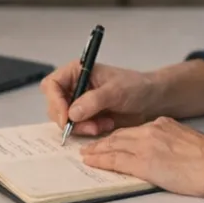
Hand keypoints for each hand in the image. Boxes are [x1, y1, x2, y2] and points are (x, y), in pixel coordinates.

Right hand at [40, 60, 156, 136]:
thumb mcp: (116, 91)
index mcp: (77, 71)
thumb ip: (94, 100)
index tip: (66, 117)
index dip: (55, 101)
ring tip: (103, 124)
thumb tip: (72, 113)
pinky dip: (89, 131)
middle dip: (70, 119)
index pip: (52, 85)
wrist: (151, 100)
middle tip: (90, 126)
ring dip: (82, 127)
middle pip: (54, 106)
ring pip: (65, 120)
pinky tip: (106, 125)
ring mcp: (79, 103)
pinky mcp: (86, 118)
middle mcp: (74, 87)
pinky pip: (77, 129)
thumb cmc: (136, 87)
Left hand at [79, 117, 203, 198]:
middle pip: (120, 136)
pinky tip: (92, 162)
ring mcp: (146, 147)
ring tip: (85, 155)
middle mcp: (151, 131)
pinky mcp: (144, 164)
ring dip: (97, 151)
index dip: (118, 136)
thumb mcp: (189, 142)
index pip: (134, 131)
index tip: (109, 141)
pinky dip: (101, 160)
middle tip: (89, 147)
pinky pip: (116, 161)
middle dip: (102, 142)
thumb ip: (174, 143)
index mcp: (163, 125)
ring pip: (114, 146)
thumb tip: (170, 153)